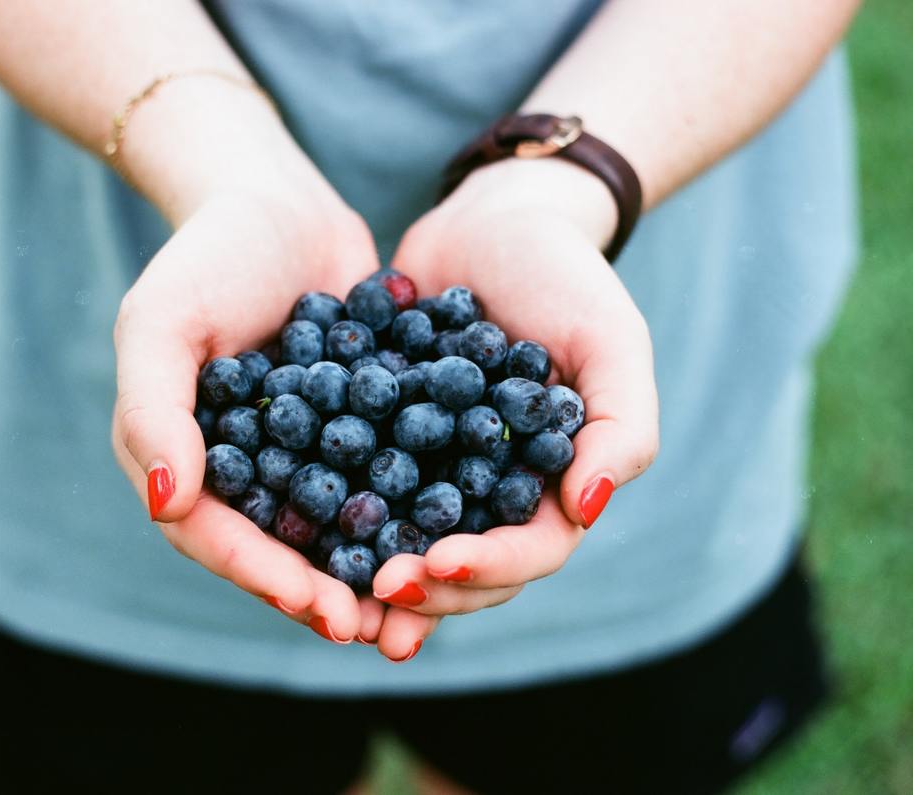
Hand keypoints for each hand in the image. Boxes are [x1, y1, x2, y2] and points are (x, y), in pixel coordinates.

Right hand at [110, 158, 383, 643]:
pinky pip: (380, 478)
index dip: (262, 575)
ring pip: (333, 527)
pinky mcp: (357, 427)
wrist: (277, 201)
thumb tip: (167, 505)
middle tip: (372, 629)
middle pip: (278, 547)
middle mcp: (243, 467)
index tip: (316, 605)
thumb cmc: (206, 255)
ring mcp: (303, 451)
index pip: (215, 535)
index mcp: (187, 457)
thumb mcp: (162, 322)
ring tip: (415, 609)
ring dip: (370, 570)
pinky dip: (409, 512)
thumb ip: (153, 412)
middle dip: (322, 591)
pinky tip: (453, 536)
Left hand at [367, 158, 659, 649]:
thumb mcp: (610, 340)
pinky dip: (329, 514)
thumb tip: (588, 510)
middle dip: (424, 587)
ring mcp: (433, 469)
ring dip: (372, 575)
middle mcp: (491, 490)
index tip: (439, 564)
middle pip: (462, 565)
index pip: (529, 550)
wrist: (492, 219)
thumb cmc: (564, 276)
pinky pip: (355, 485)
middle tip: (378, 589)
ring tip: (332, 595)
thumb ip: (621, 427)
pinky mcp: (382, 439)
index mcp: (552, 483)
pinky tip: (291, 528)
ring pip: (405, 541)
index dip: (488, 568)